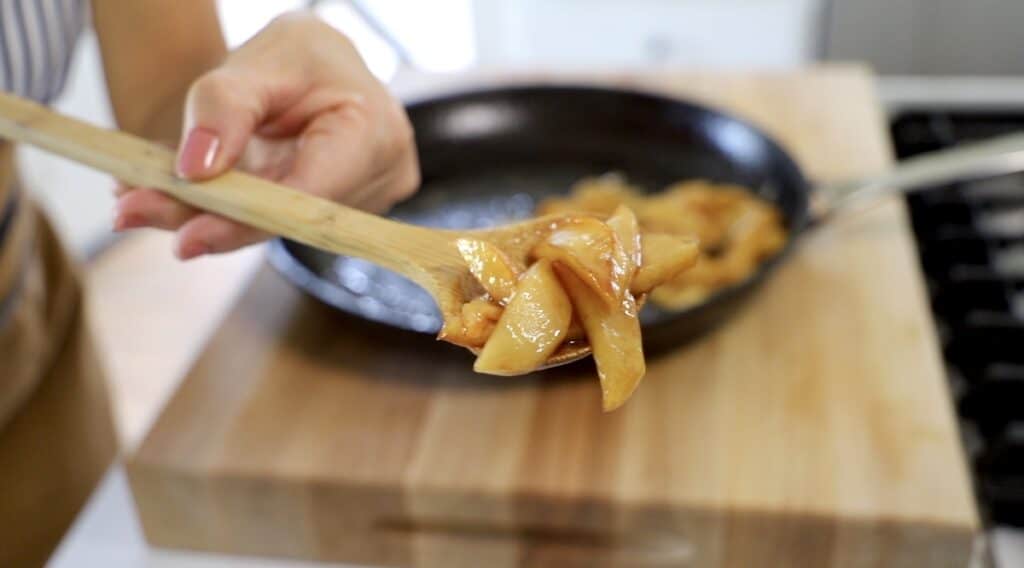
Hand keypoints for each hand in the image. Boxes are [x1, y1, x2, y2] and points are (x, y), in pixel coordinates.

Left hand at [113, 13, 418, 259]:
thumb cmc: (298, 59)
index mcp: (374, 131)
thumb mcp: (256, 63)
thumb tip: (195, 172)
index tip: (185, 234)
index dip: (248, 218)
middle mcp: (382, 175)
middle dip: (209, 219)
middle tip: (131, 211)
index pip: (310, 194)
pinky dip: (228, 214)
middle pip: (286, 220)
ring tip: (143, 198)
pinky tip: (181, 201)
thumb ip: (224, 110)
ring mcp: (368, 201)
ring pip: (276, 228)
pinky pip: (278, 224)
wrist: (317, 70)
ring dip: (210, 217)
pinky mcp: (345, 214)